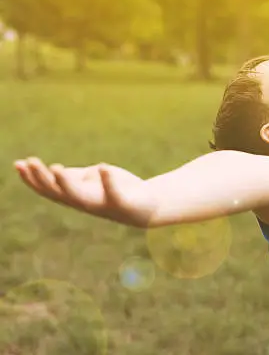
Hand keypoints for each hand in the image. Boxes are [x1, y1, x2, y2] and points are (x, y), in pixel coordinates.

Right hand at [14, 157, 155, 224]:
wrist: (148, 207)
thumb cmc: (117, 191)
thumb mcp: (91, 183)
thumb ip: (74, 177)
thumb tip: (50, 169)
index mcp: (75, 196)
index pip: (48, 189)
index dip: (32, 179)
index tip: (18, 164)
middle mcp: (84, 203)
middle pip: (58, 193)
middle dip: (43, 179)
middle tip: (30, 162)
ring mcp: (101, 204)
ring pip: (79, 196)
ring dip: (67, 182)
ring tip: (57, 166)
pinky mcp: (121, 203)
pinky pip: (113, 193)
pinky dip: (107, 180)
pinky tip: (102, 166)